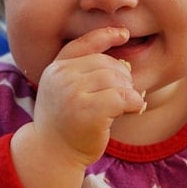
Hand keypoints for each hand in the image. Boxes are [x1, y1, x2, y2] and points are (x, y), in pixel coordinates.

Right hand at [33, 26, 145, 165]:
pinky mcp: (88, 111)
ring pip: (116, 78)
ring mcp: (73, 93)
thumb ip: (82, 73)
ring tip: (128, 103)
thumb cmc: (65, 122)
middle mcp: (62, 77)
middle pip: (106, 62)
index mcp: (56, 68)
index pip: (84, 44)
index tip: (124, 34)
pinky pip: (122, 97)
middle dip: (123, 75)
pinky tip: (133, 109)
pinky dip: (134, 102)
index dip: (106, 35)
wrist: (52, 154)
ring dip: (129, 90)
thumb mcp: (63, 91)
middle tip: (125, 93)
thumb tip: (124, 63)